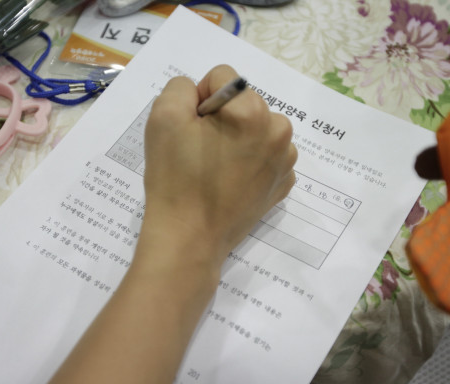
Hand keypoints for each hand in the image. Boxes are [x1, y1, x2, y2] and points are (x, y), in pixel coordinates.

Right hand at [140, 64, 297, 272]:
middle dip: (221, 119)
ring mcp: (286, 161)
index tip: (190, 131)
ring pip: (256, 129)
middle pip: (243, 103)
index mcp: (253, 111)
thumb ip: (182, 87)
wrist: (190, 238)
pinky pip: (265, 156)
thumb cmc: (175, 178)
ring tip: (215, 169)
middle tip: (199, 152)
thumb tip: (202, 94)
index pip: (221, 78)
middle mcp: (279, 131)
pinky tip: (230, 182)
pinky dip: (249, 162)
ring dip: (237, 138)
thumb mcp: (164, 117)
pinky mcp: (283, 184)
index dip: (198, 100)